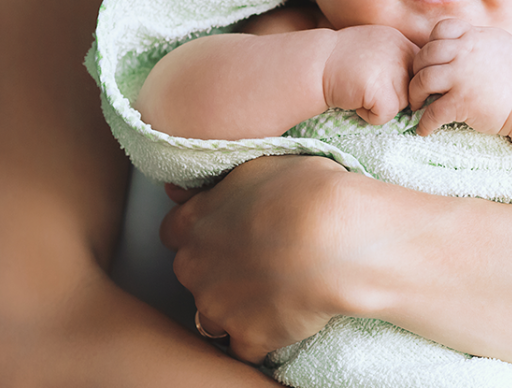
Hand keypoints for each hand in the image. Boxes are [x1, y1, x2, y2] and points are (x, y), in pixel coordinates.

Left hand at [160, 156, 360, 363]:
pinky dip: (263, 336)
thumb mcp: (260, 166)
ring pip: (213, 314)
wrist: (337, 240)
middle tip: (258, 257)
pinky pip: (247, 346)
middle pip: (193, 273)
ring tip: (273, 291)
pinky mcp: (247, 336)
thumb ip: (222, 184)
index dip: (202, 230)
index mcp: (195, 220)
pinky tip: (287, 317)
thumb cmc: (307, 193)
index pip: (174, 230)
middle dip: (217, 269)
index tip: (226, 229)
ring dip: (234, 307)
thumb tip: (189, 190)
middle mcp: (195, 265)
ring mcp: (218, 305)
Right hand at [323, 25, 417, 124]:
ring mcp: (394, 71)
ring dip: (380, 105)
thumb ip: (397, 58)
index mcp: (401, 40)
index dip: (402, 82)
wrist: (313, 64)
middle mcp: (402, 52)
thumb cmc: (339, 61)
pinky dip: (369, 116)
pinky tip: (354, 99)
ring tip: (359, 90)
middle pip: (414, 90)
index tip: (378, 80)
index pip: (420, 71)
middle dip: (392, 94)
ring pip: (402, 104)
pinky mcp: (383, 92)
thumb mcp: (375, 47)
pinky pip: (386, 116)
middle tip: (366, 84)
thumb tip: (419, 86)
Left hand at [409, 18, 511, 135]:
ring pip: (422, 81)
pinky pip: (432, 112)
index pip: (440, 29)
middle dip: (417, 71)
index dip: (432, 43)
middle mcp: (464, 53)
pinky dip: (424, 123)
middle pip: (425, 55)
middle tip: (419, 85)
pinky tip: (424, 130)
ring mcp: (461, 78)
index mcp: (473, 37)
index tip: (432, 59)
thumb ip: (477, 37)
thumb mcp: (499, 42)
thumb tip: (460, 36)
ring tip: (418, 104)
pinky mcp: (461, 103)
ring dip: (415, 95)